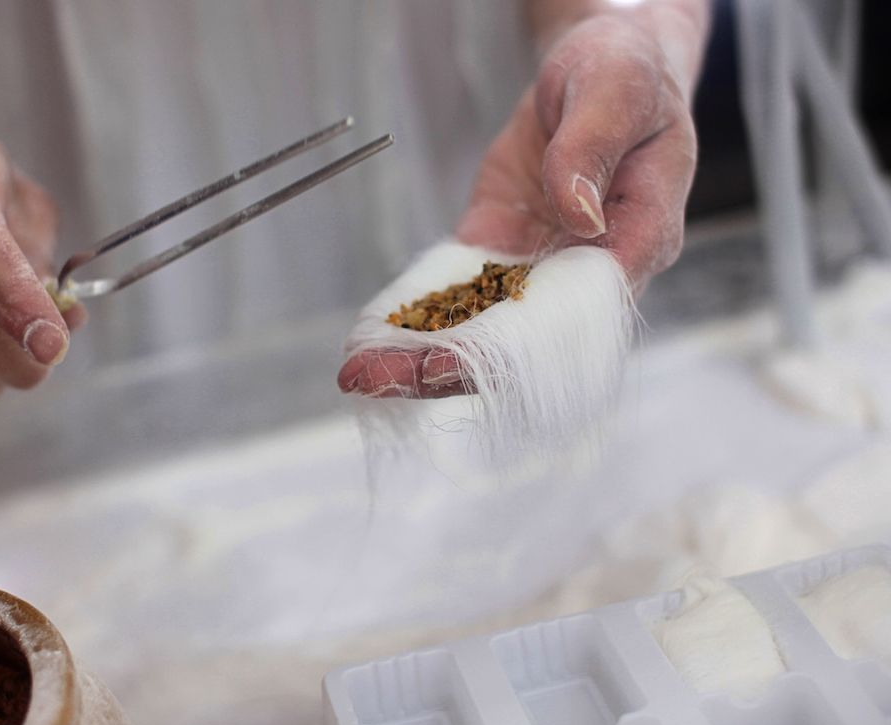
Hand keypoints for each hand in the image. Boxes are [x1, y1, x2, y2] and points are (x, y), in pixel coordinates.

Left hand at [339, 13, 698, 397]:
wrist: (598, 70)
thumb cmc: (626, 76)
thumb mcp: (615, 93)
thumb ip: (593, 151)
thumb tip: (579, 215)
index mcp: (638, 239)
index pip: (584, 311)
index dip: (521, 346)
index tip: (456, 359)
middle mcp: (588, 271)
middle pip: (524, 341)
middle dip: (452, 367)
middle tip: (387, 380)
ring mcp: (540, 268)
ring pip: (483, 329)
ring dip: (421, 357)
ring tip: (360, 375)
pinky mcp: (500, 251)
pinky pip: (457, 294)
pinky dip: (416, 319)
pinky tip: (372, 341)